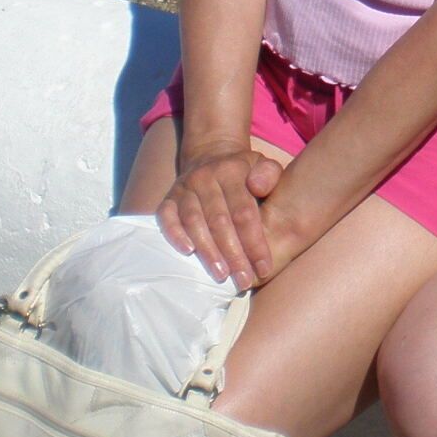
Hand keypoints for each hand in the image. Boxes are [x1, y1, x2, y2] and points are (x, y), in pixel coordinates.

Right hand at [155, 143, 284, 290]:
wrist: (210, 156)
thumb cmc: (244, 172)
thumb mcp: (263, 165)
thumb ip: (270, 175)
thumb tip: (258, 187)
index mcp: (232, 171)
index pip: (244, 211)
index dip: (255, 242)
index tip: (264, 268)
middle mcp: (206, 178)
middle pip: (220, 221)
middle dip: (234, 254)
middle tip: (243, 280)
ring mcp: (185, 188)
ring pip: (195, 222)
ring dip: (207, 251)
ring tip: (221, 275)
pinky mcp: (168, 199)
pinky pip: (167, 218)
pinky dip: (174, 234)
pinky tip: (187, 252)